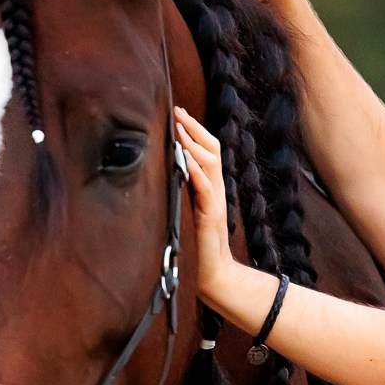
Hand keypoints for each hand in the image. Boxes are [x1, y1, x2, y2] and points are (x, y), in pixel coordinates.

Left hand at [173, 106, 239, 307]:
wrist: (214, 274)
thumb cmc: (199, 246)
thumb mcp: (189, 211)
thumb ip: (185, 191)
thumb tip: (169, 171)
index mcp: (210, 187)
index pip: (207, 151)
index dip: (195, 130)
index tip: (178, 113)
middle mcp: (215, 190)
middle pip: (212, 149)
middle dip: (194, 128)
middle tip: (177, 111)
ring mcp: (215, 202)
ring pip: (211, 163)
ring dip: (194, 144)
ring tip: (179, 128)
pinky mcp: (210, 216)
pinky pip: (205, 189)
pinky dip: (196, 172)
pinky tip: (184, 160)